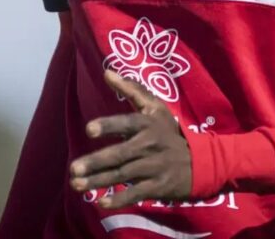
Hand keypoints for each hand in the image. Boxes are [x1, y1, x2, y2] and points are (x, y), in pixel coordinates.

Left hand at [69, 69, 191, 208]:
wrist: (201, 161)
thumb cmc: (169, 131)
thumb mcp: (156, 107)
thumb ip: (131, 89)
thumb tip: (106, 72)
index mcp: (148, 124)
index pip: (126, 123)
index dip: (108, 126)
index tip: (88, 130)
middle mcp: (150, 145)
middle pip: (120, 154)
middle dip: (96, 162)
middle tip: (74, 168)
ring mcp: (154, 167)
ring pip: (123, 175)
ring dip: (99, 182)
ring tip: (76, 185)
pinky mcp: (158, 187)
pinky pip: (136, 194)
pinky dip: (119, 200)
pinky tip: (101, 203)